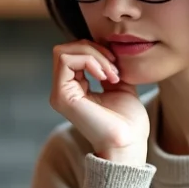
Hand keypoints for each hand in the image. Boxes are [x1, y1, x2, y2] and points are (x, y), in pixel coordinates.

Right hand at [50, 41, 148, 163]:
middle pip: (65, 48)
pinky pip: (67, 60)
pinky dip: (90, 61)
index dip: (95, 50)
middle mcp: (62, 90)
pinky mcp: (62, 96)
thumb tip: (103, 45)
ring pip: (64, 51)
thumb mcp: (119, 84)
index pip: (73, 53)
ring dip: (94, 55)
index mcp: (74, 88)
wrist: (128, 142)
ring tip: (111, 73)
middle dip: (94, 50)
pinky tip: (105, 77)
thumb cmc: (127, 120)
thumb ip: (107, 66)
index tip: (116, 66)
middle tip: (114, 67)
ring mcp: (60, 94)